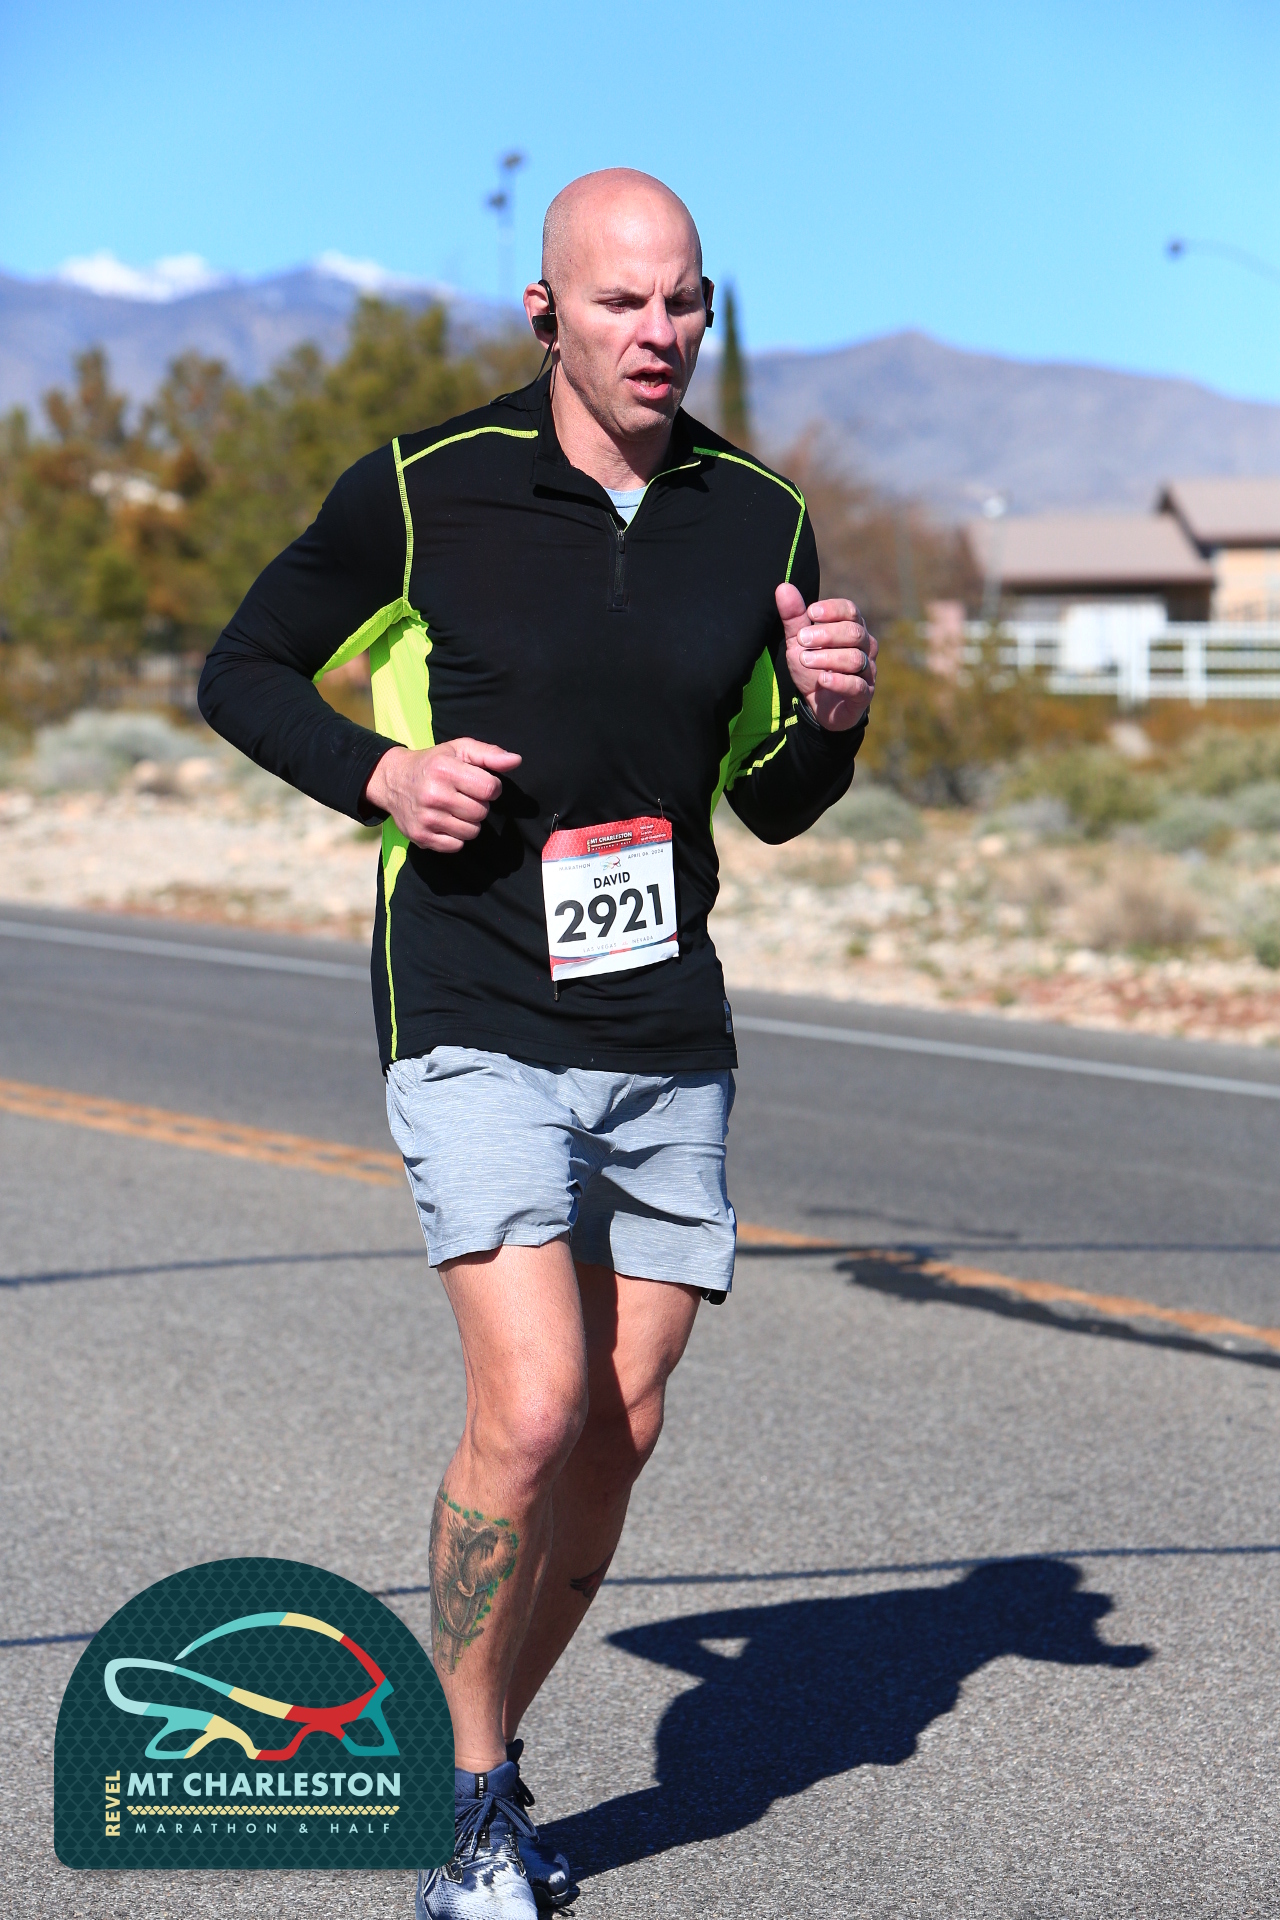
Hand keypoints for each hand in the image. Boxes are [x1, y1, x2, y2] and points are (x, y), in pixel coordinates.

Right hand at [363, 739, 521, 851]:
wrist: (393, 781)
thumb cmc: (434, 763)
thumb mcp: (459, 749)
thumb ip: (489, 754)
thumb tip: (516, 760)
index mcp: (444, 770)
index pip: (489, 789)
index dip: (491, 788)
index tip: (480, 784)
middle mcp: (433, 795)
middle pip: (481, 812)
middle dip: (478, 805)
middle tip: (463, 796)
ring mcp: (426, 819)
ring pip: (472, 831)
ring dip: (469, 822)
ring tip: (455, 809)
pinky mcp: (422, 837)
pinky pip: (457, 846)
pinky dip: (456, 837)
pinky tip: (446, 822)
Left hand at [776, 584, 876, 730]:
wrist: (820, 706)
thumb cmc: (814, 668)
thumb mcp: (799, 642)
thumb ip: (794, 617)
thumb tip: (783, 586)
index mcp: (852, 628)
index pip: (850, 611)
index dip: (832, 609)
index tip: (811, 612)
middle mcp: (865, 646)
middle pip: (854, 632)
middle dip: (826, 634)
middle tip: (802, 639)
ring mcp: (867, 671)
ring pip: (855, 658)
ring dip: (828, 658)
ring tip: (805, 660)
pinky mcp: (863, 695)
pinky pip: (857, 686)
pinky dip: (839, 682)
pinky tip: (822, 680)